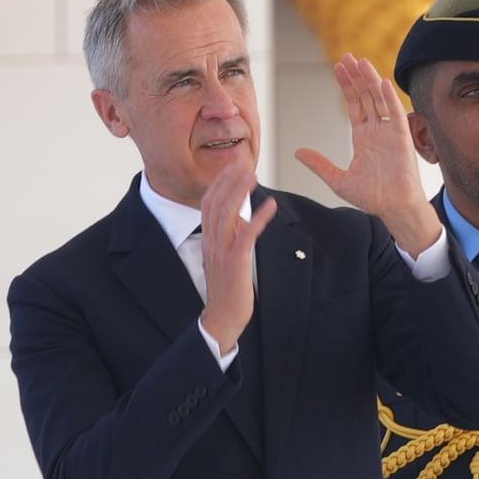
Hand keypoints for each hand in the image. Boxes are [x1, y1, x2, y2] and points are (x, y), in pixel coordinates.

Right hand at [195, 170, 259, 358]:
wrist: (222, 316)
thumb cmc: (227, 287)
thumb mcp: (225, 256)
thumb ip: (231, 236)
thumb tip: (245, 218)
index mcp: (207, 239)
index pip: (208, 203)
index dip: (219, 182)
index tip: (231, 166)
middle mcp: (211, 241)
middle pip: (216, 202)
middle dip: (229, 180)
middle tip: (244, 162)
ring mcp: (221, 251)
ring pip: (228, 213)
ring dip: (240, 192)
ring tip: (253, 176)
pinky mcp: (235, 262)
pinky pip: (246, 234)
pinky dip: (259, 217)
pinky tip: (270, 205)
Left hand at [289, 49, 438, 256]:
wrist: (394, 210)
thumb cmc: (373, 197)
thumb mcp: (338, 180)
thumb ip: (320, 164)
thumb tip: (298, 152)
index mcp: (363, 137)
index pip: (354, 104)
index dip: (346, 86)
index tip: (338, 67)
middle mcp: (377, 130)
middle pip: (365, 96)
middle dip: (356, 77)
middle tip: (347, 56)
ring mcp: (390, 133)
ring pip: (379, 100)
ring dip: (370, 80)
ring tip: (361, 62)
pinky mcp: (402, 139)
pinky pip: (396, 115)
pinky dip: (389, 98)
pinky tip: (381, 83)